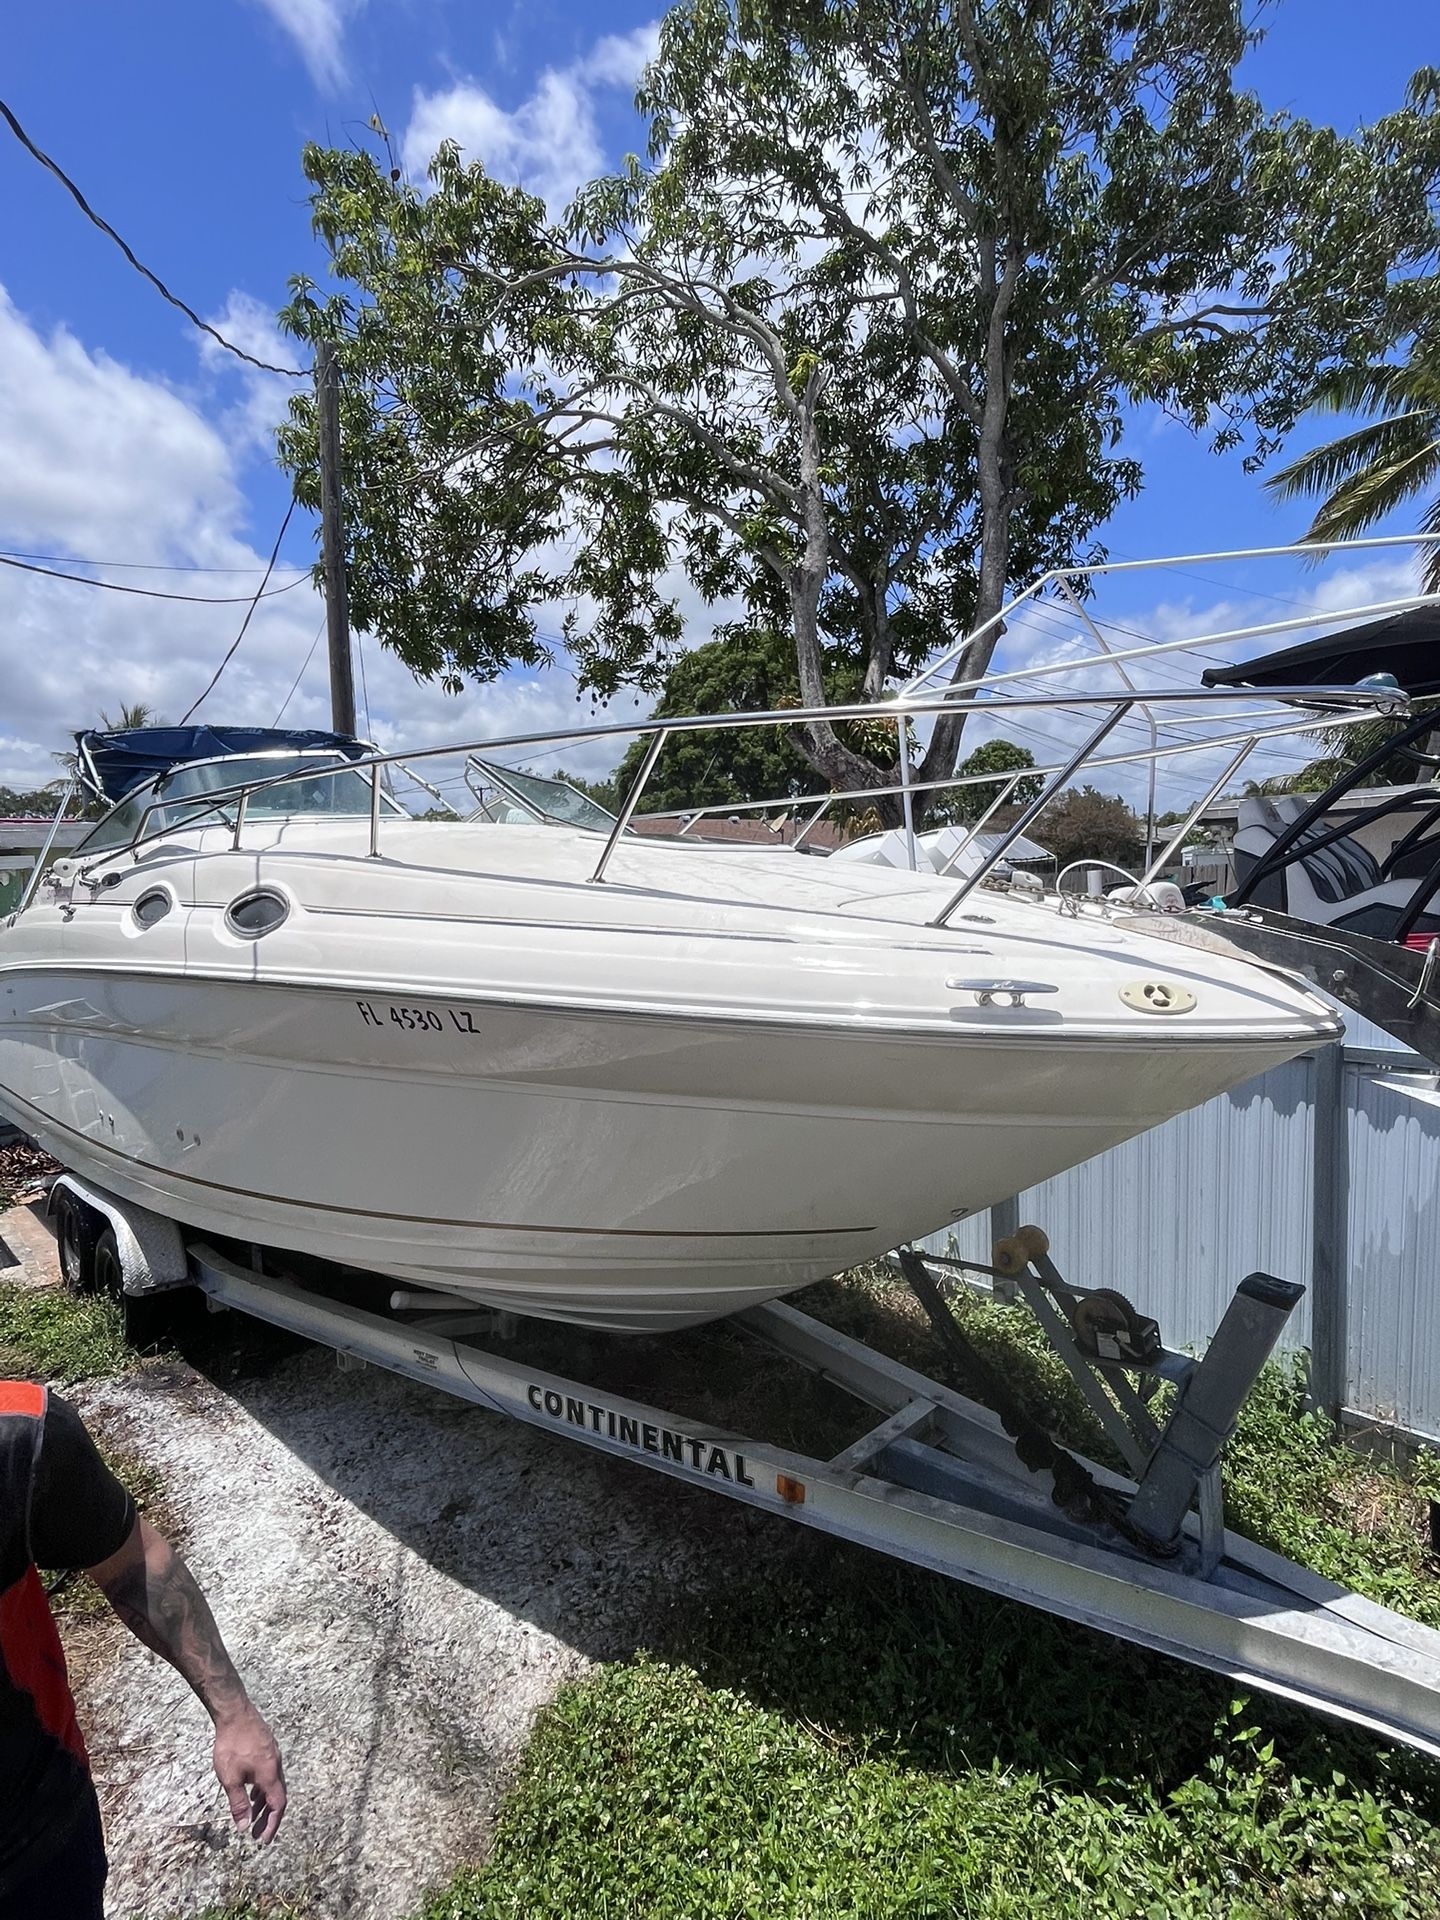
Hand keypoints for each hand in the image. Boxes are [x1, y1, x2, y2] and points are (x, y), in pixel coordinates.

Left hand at [213, 1704, 286, 1842]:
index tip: (264, 1840)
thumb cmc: (232, 1746)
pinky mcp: (266, 1748)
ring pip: (273, 1785)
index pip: (278, 1805)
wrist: (235, 1713)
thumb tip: (244, 1827)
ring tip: (254, 1815)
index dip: (272, 1824)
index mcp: (270, 1775)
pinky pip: (269, 1775)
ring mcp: (272, 1755)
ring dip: (265, 1803)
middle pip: (278, 1796)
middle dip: (268, 1818)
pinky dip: (262, 1789)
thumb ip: (239, 1804)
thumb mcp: (231, 1779)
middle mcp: (276, 1765)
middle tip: (257, 1834)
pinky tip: (251, 1791)